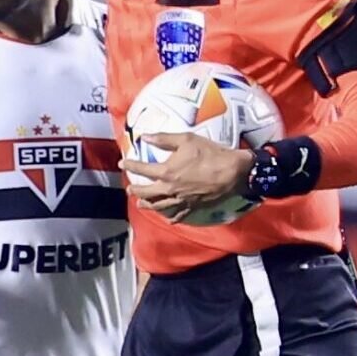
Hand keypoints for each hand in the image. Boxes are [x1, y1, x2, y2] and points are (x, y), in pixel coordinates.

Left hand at [123, 132, 251, 220]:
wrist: (234, 171)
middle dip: (136, 191)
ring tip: (141, 205)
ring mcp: (181, 200)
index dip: (130, 166)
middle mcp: (170, 189)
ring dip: (148, 206)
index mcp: (166, 172)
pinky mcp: (193, 207)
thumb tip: (145, 137)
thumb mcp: (187, 140)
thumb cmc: (211, 153)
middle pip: (146, 193)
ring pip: (159, 207)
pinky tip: (168, 218)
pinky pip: (179, 215)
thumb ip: (164, 139)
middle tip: (130, 189)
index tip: (122, 164)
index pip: (141, 170)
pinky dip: (171, 217)